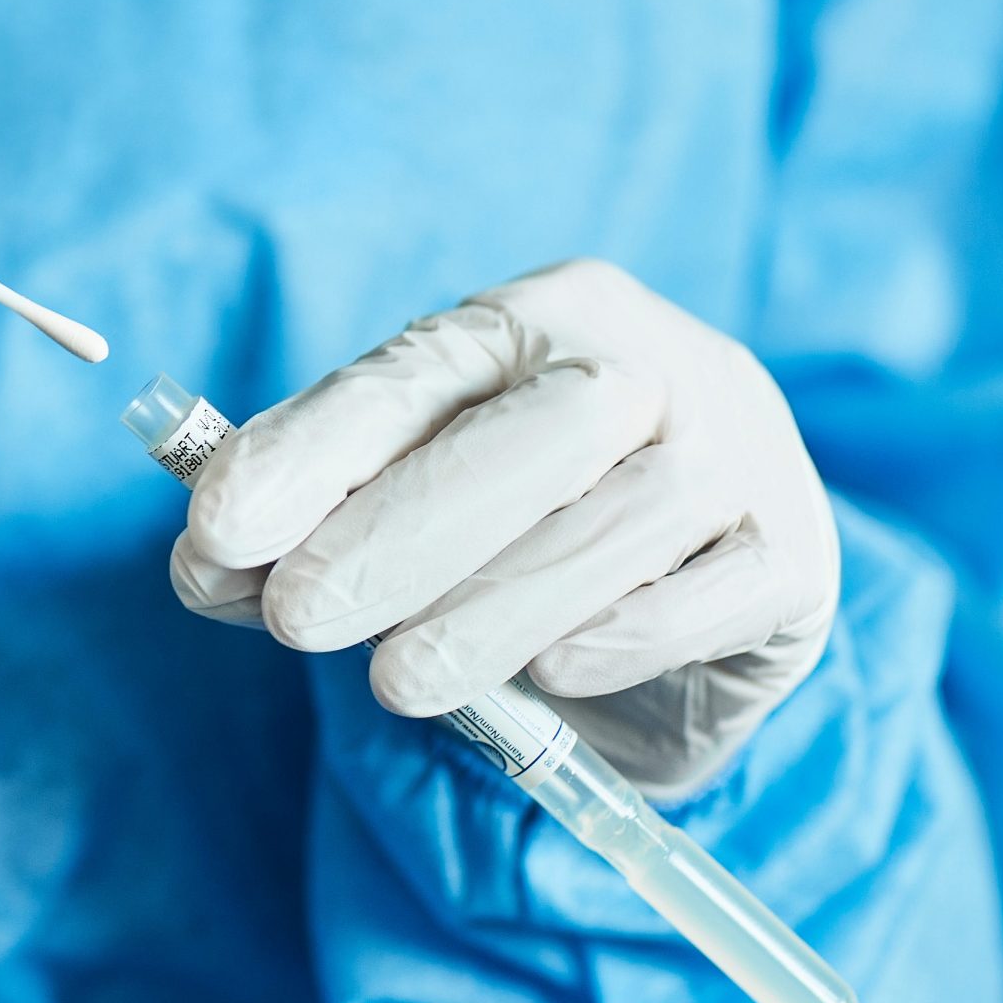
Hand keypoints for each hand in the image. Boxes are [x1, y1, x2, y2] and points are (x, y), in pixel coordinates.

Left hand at [169, 260, 838, 793]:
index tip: (215, 527)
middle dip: (397, 532)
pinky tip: (551, 673)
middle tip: (296, 620)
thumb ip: (300, 532)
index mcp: (526, 321)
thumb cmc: (513, 530)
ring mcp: (738, 446)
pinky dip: (627, 633)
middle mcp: (645, 358)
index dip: (307, 452)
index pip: (408, 376)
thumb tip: (206, 565)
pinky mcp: (795, 550)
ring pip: (625, 516)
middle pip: (531, 432)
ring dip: (494, 607)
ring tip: (398, 681)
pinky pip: (718, 590)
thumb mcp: (397, 509)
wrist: (689, 588)